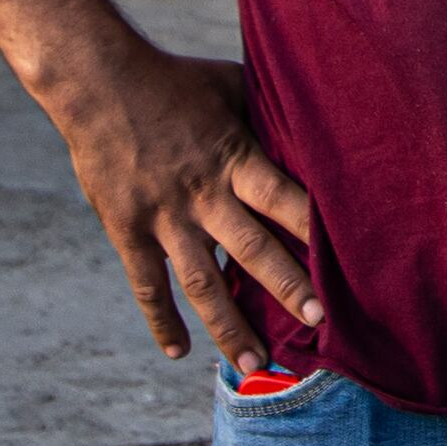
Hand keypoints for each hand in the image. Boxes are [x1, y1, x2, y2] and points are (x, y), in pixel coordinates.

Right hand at [42, 40, 320, 365]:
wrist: (96, 82)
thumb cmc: (174, 80)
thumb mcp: (231, 87)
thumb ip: (266, 115)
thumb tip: (314, 121)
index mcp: (233, 158)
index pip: (284, 200)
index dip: (315, 231)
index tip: (350, 261)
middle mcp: (202, 195)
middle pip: (253, 250)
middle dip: (288, 287)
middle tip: (320, 323)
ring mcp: (163, 218)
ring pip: (202, 283)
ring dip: (230, 327)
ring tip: (256, 365)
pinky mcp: (127, 230)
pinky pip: (147, 285)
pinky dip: (161, 321)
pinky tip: (179, 351)